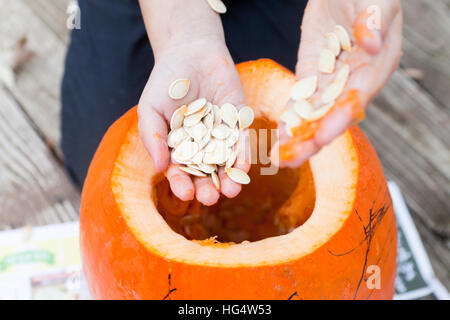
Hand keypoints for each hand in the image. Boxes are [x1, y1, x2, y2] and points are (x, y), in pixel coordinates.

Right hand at [137, 38, 249, 205]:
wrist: (190, 52)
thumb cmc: (166, 82)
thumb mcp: (150, 109)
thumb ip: (152, 138)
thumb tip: (160, 168)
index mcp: (178, 148)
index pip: (180, 172)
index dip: (182, 184)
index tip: (186, 193)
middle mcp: (201, 147)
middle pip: (206, 174)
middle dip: (209, 187)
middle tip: (210, 197)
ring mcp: (221, 136)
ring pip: (226, 163)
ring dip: (230, 178)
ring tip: (231, 190)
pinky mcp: (238, 123)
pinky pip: (242, 142)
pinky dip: (243, 154)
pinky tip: (243, 167)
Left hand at [271, 0, 401, 166]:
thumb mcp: (376, 0)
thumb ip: (375, 20)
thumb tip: (371, 45)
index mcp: (376, 67)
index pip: (357, 99)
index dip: (339, 119)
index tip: (321, 137)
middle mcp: (354, 81)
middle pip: (333, 116)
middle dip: (312, 139)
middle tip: (290, 159)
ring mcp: (331, 80)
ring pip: (314, 114)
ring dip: (297, 137)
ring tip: (278, 158)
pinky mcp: (311, 74)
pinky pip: (300, 100)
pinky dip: (290, 118)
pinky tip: (278, 136)